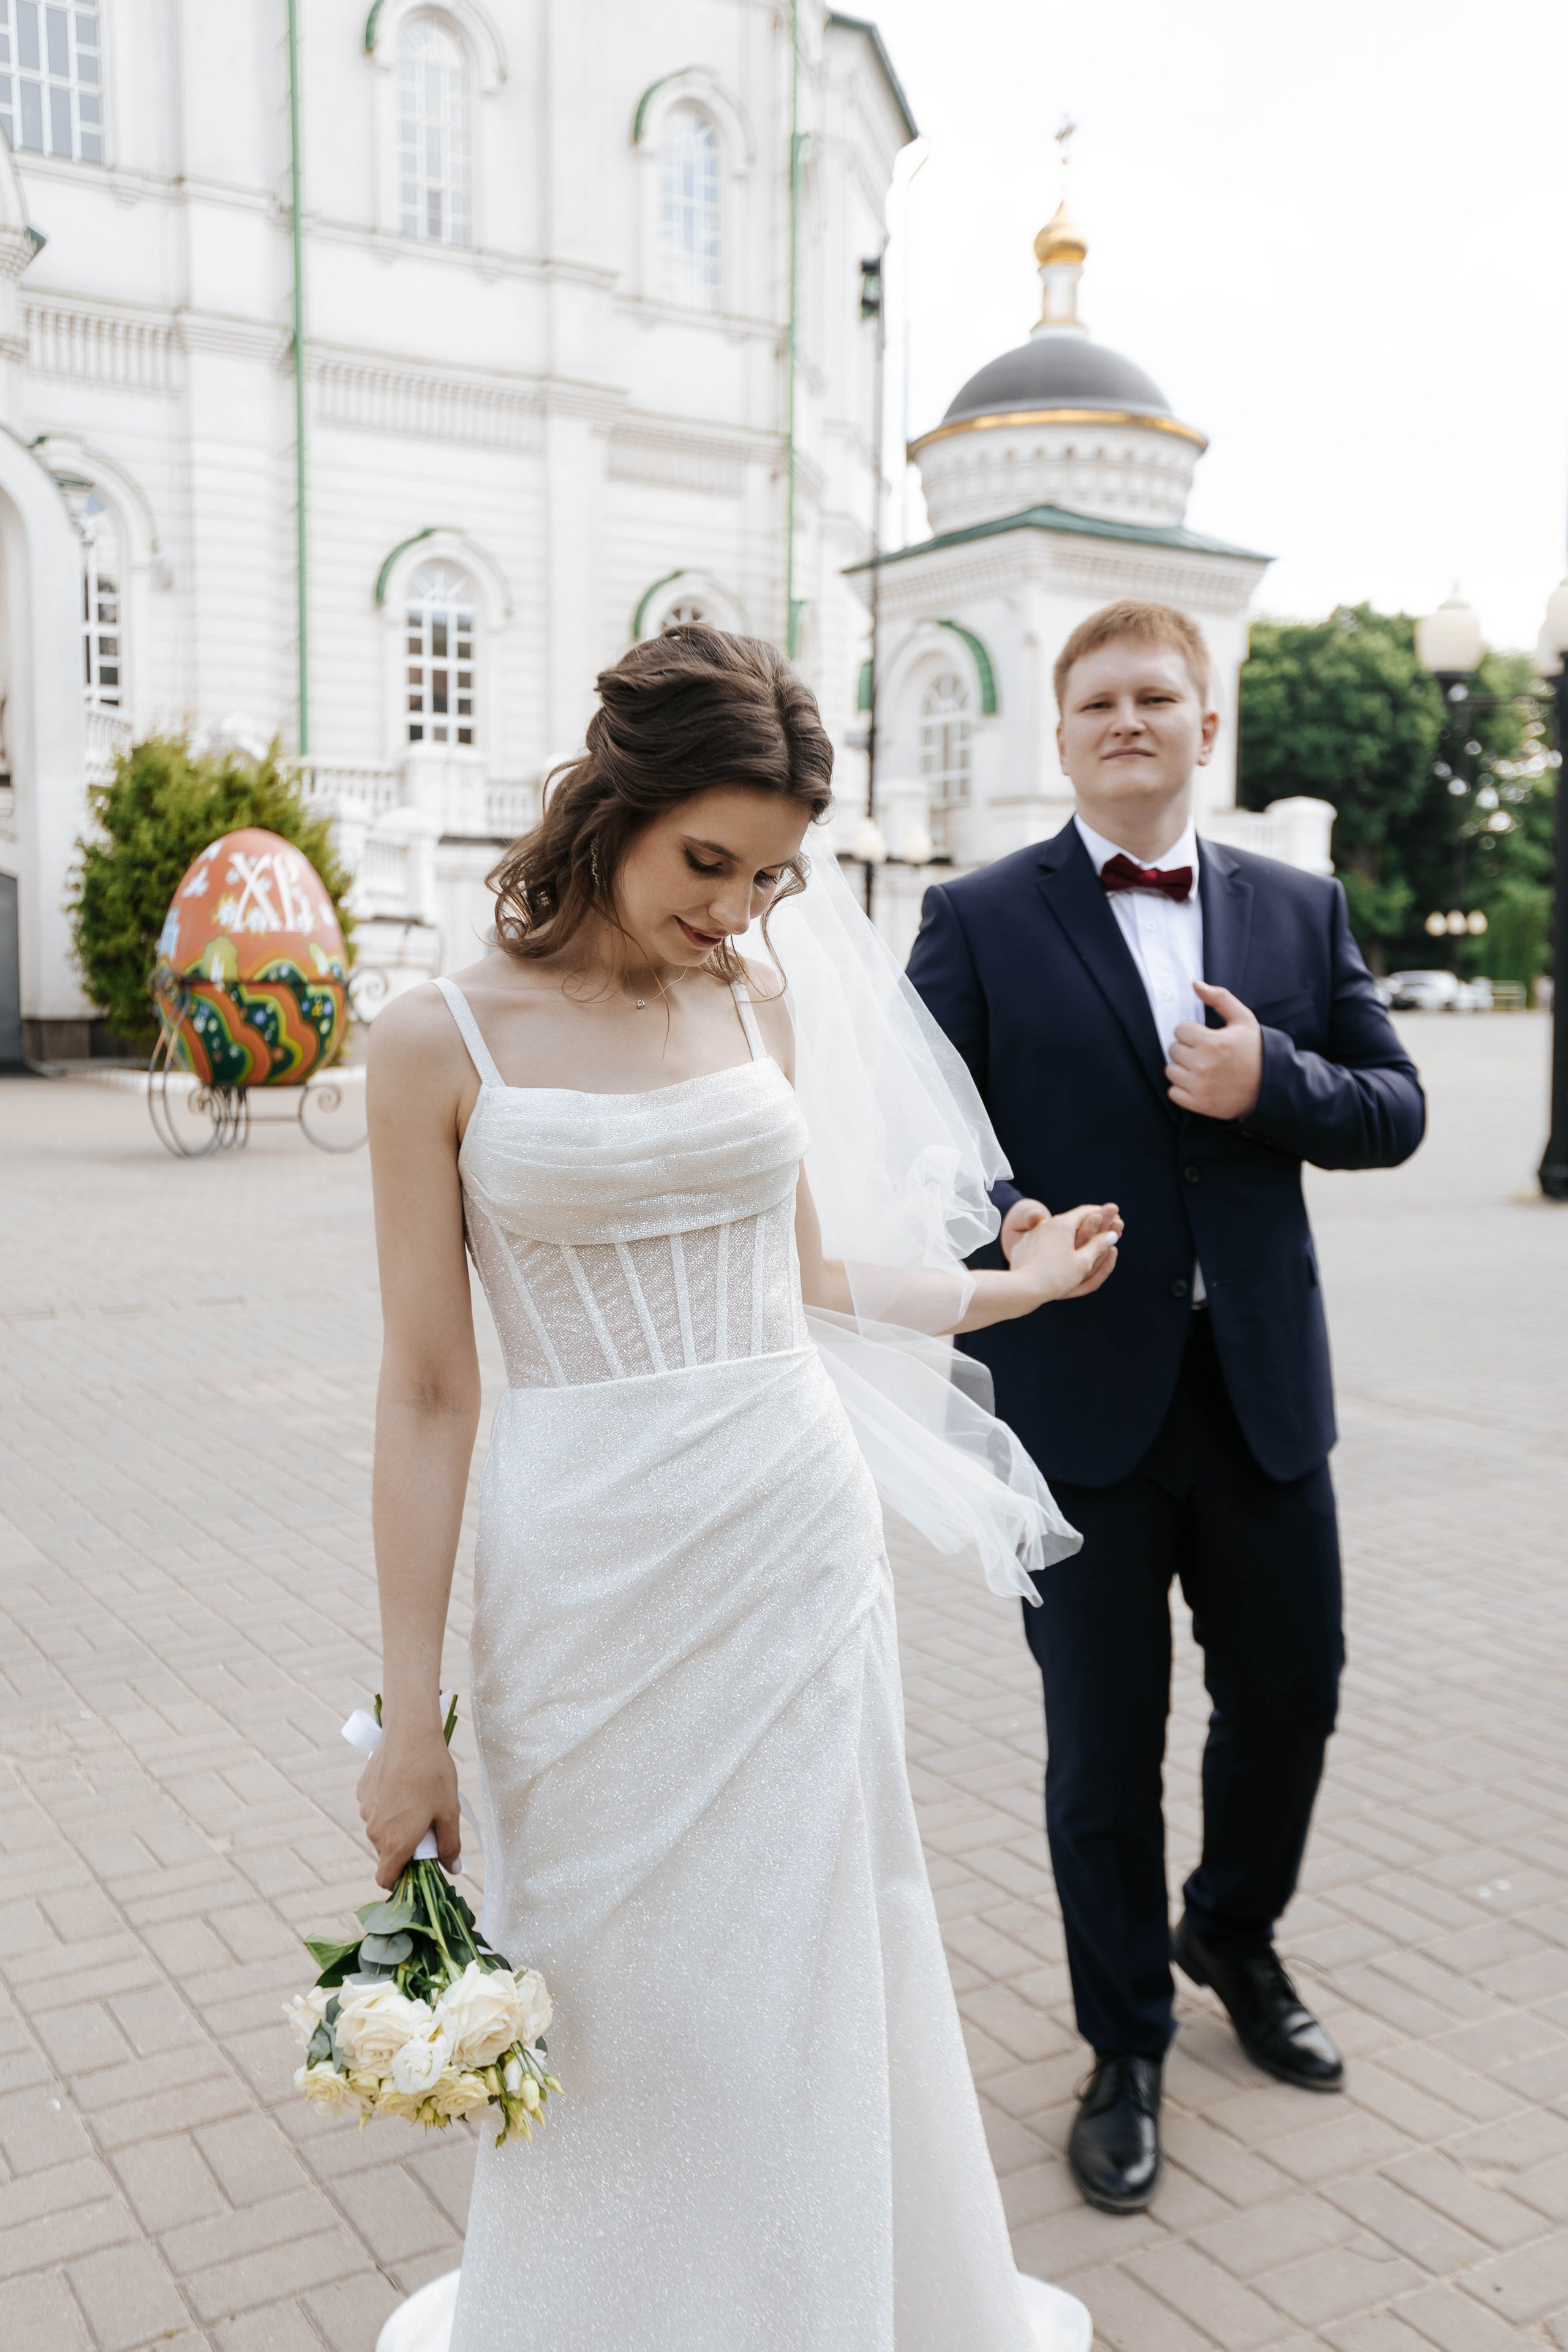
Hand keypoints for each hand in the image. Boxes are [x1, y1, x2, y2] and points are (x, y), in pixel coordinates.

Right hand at [357, 1717, 460, 1889]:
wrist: (409, 1734)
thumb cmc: (433, 1774)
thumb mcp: (449, 1812)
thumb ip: (449, 1845)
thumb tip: (453, 1869)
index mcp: (395, 1842)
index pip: (386, 1879)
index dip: (401, 1881)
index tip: (419, 1870)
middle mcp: (375, 1831)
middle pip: (387, 1854)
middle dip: (406, 1848)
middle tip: (428, 1826)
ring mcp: (366, 1811)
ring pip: (382, 1830)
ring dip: (397, 1825)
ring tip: (418, 1801)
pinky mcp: (362, 1792)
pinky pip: (376, 1809)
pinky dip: (389, 1806)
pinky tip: (405, 1786)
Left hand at [1005, 1201, 1122, 1307]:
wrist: (1022, 1289)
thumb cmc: (1057, 1276)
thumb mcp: (1083, 1262)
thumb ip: (1098, 1246)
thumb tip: (1112, 1235)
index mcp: (1062, 1224)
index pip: (1086, 1212)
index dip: (1101, 1213)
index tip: (1111, 1215)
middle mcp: (1046, 1224)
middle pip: (1070, 1220)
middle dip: (1086, 1224)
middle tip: (1100, 1227)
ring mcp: (1032, 1235)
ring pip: (1055, 1232)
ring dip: (1069, 1235)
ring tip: (1079, 1242)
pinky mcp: (1023, 1247)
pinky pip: (1042, 1242)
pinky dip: (1054, 1245)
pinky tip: (1057, 1254)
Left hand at [1166, 982, 1262, 1120]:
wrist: (1271, 1086)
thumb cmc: (1255, 1051)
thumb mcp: (1243, 1019)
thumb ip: (1219, 998)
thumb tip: (1195, 984)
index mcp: (1212, 1042)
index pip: (1180, 1030)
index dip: (1192, 1032)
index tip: (1206, 1038)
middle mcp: (1203, 1065)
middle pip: (1174, 1050)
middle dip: (1187, 1049)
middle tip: (1205, 1054)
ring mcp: (1200, 1086)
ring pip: (1170, 1071)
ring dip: (1182, 1068)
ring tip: (1201, 1068)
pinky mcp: (1199, 1104)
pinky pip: (1173, 1093)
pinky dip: (1182, 1089)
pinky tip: (1198, 1083)